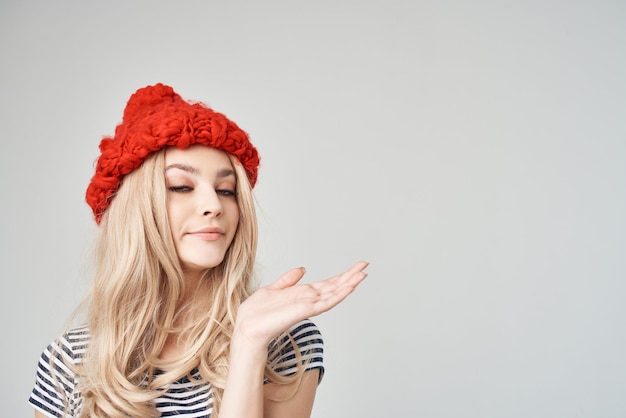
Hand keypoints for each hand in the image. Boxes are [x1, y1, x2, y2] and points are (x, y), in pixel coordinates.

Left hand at [234, 261, 368, 348]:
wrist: (247, 327)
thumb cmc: (257, 313)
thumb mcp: (273, 288)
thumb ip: (288, 280)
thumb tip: (302, 268)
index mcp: (302, 294)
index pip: (327, 283)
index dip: (342, 275)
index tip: (356, 266)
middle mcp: (308, 300)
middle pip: (334, 287)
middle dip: (350, 276)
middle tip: (365, 265)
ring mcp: (307, 306)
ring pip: (333, 294)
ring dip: (348, 284)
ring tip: (362, 275)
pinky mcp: (303, 311)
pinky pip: (324, 303)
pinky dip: (337, 296)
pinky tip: (347, 288)